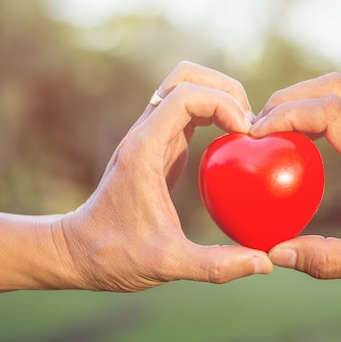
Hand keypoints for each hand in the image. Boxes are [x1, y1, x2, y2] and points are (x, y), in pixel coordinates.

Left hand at [55, 61, 271, 291]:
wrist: (76, 251)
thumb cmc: (114, 256)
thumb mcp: (167, 264)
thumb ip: (216, 265)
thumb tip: (264, 263)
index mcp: (144, 150)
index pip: (185, 96)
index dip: (222, 103)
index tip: (245, 134)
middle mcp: (144, 133)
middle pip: (184, 77)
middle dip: (223, 88)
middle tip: (249, 123)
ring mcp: (149, 136)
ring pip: (184, 87)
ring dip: (218, 96)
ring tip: (245, 128)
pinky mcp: (156, 147)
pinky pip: (186, 112)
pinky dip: (213, 114)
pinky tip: (232, 143)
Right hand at [250, 72, 340, 295]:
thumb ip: (325, 260)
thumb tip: (275, 252)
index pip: (331, 113)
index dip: (288, 114)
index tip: (257, 135)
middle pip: (335, 87)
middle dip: (290, 97)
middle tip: (259, 127)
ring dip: (305, 102)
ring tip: (274, 132)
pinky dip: (319, 119)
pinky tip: (302, 148)